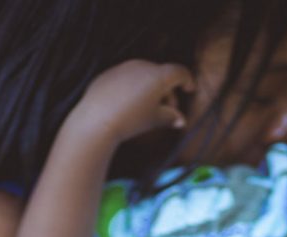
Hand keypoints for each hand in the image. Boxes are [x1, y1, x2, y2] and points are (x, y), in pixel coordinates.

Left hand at [75, 60, 194, 144]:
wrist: (97, 121)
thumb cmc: (130, 121)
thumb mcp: (154, 120)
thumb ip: (170, 117)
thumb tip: (181, 121)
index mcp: (158, 75)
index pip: (179, 72)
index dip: (187, 80)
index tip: (189, 89)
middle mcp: (142, 66)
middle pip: (161, 74)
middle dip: (167, 90)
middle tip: (168, 108)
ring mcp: (124, 67)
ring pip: (143, 75)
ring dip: (150, 88)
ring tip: (148, 108)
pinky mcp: (109, 73)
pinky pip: (126, 78)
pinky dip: (132, 88)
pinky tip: (128, 105)